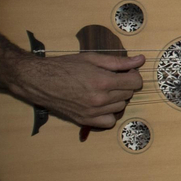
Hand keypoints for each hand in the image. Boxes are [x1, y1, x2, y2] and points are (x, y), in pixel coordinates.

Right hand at [11, 51, 144, 128]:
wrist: (39, 81)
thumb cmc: (65, 67)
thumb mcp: (93, 59)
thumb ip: (119, 61)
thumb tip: (141, 60)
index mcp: (103, 81)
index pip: (135, 82)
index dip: (133, 75)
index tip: (127, 72)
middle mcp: (99, 99)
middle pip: (129, 94)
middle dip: (125, 85)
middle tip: (113, 78)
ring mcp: (92, 112)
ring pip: (121, 107)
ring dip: (118, 98)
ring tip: (105, 89)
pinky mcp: (84, 120)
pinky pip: (109, 122)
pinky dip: (109, 114)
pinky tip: (102, 104)